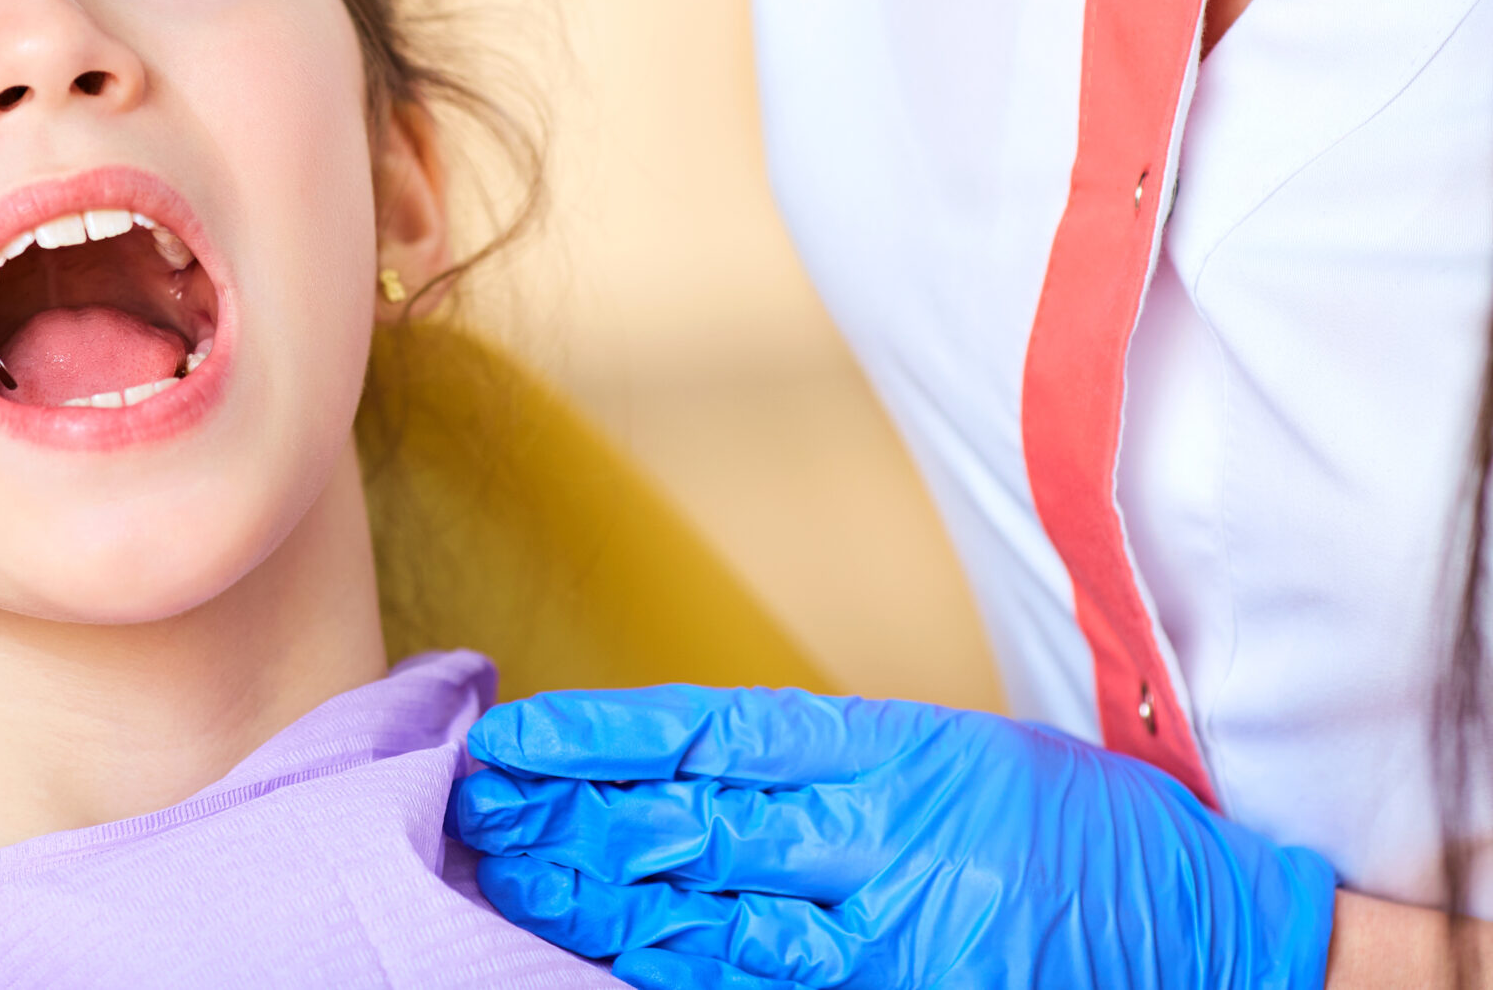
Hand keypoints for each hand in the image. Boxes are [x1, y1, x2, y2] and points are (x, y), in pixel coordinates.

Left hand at [450, 686, 1335, 989]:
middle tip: (476, 817)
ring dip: (605, 903)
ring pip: (713, 918)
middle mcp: (883, 832)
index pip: (708, 734)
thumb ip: (828, 763)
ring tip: (512, 884)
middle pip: (689, 825)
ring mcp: (899, 928)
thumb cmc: (1083, 837)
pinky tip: (617, 963)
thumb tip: (684, 769)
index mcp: (889, 748)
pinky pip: (777, 989)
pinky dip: (693, 977)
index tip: (513, 740)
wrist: (1221, 933)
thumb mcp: (955, 757)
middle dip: (574, 823)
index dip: (600, 741)